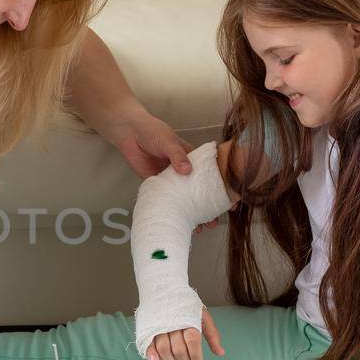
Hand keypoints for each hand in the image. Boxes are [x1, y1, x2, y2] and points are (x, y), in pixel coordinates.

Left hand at [102, 112, 221, 233]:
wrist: (129, 133)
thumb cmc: (153, 132)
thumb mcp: (168, 141)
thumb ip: (177, 155)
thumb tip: (187, 171)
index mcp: (193, 158)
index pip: (212, 175)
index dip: (221, 188)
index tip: (230, 201)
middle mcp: (185, 170)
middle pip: (200, 191)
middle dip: (208, 207)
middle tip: (214, 221)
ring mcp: (172, 179)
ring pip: (186, 199)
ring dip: (193, 213)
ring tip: (201, 228)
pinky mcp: (158, 185)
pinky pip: (169, 200)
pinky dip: (174, 211)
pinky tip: (180, 222)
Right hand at [144, 308, 225, 359]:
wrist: (164, 288)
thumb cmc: (186, 306)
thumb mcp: (203, 316)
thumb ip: (212, 335)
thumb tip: (221, 353)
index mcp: (188, 319)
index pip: (192, 341)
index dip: (195, 354)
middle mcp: (173, 323)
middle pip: (178, 348)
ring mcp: (159, 325)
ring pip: (163, 348)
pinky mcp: (149, 327)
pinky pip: (148, 342)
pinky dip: (150, 353)